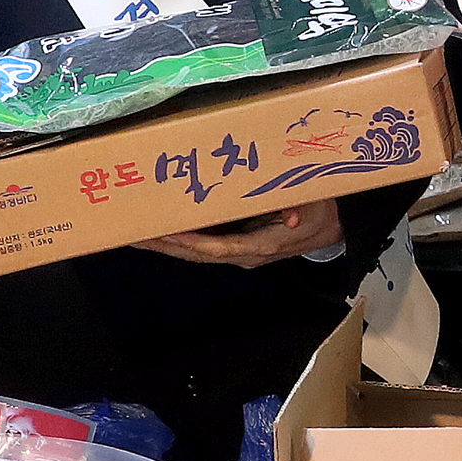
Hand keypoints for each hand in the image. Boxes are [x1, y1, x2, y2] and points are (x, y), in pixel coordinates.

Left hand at [139, 198, 345, 265]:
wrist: (327, 230)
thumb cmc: (318, 214)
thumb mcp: (316, 206)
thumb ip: (301, 208)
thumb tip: (290, 215)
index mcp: (262, 246)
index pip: (222, 248)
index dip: (196, 243)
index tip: (171, 234)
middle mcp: (244, 254)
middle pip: (198, 254)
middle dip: (165, 245)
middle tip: (134, 235)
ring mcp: (236, 251)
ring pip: (194, 253)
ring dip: (164, 245)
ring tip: (135, 235)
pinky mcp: (233, 245)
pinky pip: (199, 246)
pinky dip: (177, 240)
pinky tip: (157, 232)